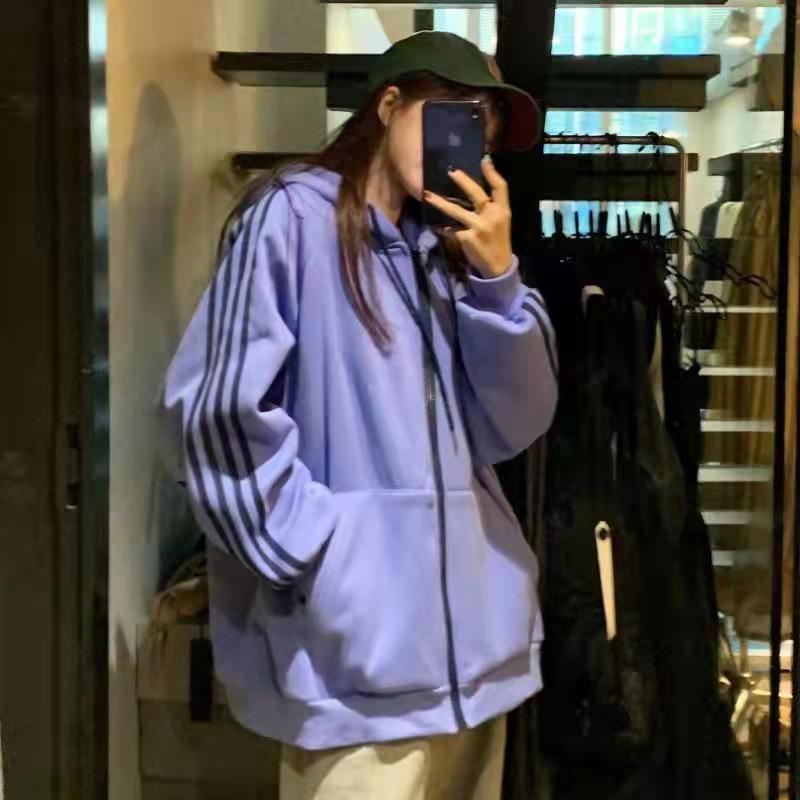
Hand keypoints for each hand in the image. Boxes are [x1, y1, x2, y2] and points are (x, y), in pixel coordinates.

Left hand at [423, 156, 512, 278]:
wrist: (497, 266)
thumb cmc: (497, 241)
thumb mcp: (501, 221)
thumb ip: (492, 205)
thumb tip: (477, 188)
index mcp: (503, 210)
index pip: (501, 187)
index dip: (492, 173)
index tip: (484, 159)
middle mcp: (492, 216)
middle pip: (477, 194)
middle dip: (463, 181)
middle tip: (451, 172)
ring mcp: (479, 228)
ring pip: (457, 211)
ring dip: (441, 203)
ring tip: (427, 195)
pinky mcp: (467, 239)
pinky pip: (450, 229)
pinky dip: (441, 226)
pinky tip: (432, 222)